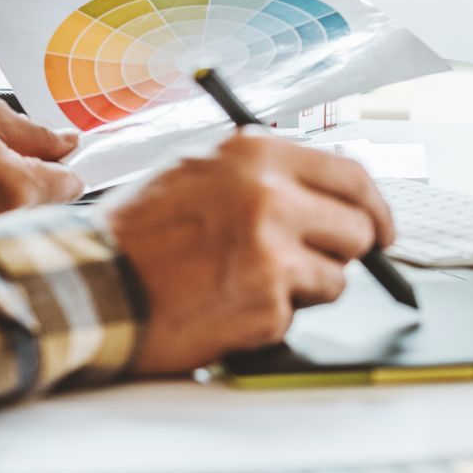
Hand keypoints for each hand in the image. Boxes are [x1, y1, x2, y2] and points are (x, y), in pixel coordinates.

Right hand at [0, 94, 83, 222]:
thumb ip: (38, 135)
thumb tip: (68, 143)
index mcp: (16, 188)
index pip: (71, 185)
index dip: (67, 163)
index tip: (59, 153)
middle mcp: (1, 220)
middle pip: (49, 205)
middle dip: (40, 180)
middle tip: (11, 152)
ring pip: (20, 217)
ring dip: (14, 195)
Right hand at [109, 132, 395, 376]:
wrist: (90, 283)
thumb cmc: (135, 232)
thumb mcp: (197, 170)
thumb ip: (262, 173)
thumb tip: (326, 195)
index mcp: (257, 153)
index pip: (351, 174)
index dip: (374, 207)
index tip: (381, 231)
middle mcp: (271, 194)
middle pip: (357, 229)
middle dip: (340, 253)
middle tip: (310, 266)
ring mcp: (272, 249)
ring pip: (335, 278)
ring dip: (302, 289)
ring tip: (245, 282)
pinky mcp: (266, 301)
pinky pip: (296, 314)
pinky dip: (268, 318)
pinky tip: (224, 305)